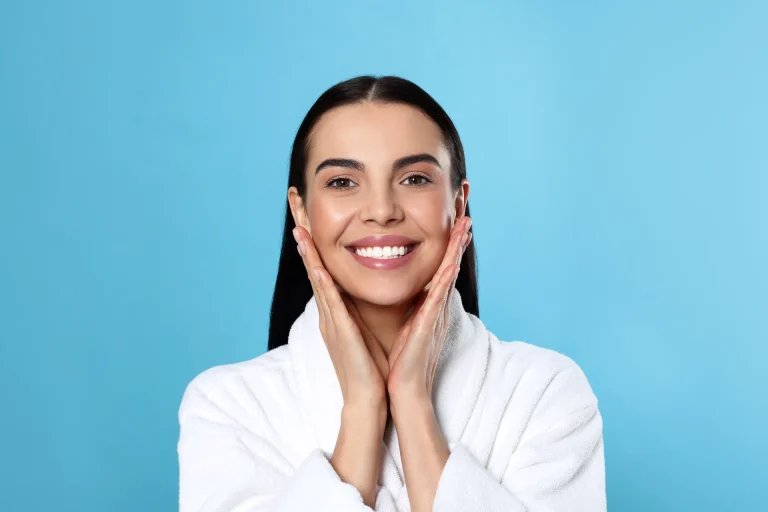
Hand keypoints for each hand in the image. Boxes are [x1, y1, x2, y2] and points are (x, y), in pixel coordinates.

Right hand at [293, 226, 389, 408]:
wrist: (367, 398)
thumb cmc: (370, 366)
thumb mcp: (363, 330)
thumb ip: (358, 311)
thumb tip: (360, 293)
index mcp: (335, 311)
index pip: (322, 270)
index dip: (313, 244)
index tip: (307, 218)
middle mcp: (328, 312)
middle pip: (313, 267)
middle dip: (304, 238)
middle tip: (294, 210)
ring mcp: (331, 320)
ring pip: (317, 278)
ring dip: (308, 252)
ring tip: (298, 227)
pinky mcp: (339, 330)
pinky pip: (329, 300)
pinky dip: (321, 279)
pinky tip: (316, 264)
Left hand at [386, 216, 472, 402]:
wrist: (403, 390)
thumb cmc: (402, 358)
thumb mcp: (407, 322)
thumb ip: (411, 304)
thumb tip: (407, 287)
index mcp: (430, 301)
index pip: (442, 261)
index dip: (450, 237)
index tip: (454, 211)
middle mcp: (437, 303)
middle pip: (451, 260)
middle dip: (459, 233)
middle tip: (466, 205)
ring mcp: (436, 312)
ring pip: (450, 272)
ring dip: (458, 248)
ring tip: (465, 223)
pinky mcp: (430, 324)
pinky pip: (439, 296)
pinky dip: (446, 277)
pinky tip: (450, 262)